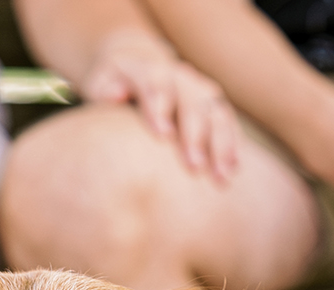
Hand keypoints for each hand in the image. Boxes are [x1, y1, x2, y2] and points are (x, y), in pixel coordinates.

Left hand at [79, 29, 239, 183]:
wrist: (140, 71)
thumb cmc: (113, 86)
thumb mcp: (101, 83)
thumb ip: (104, 88)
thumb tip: (116, 96)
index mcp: (150, 69)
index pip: (156, 82)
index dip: (160, 105)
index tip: (162, 134)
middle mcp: (181, 78)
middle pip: (193, 100)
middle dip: (195, 133)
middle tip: (194, 165)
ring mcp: (201, 92)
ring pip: (218, 113)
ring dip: (221, 144)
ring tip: (220, 176)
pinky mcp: (214, 109)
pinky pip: (229, 125)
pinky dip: (233, 146)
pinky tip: (233, 170)